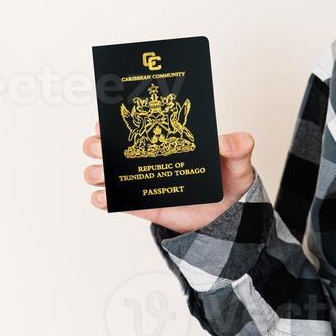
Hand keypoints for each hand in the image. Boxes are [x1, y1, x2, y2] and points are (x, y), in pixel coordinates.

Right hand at [83, 119, 257, 233]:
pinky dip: (105, 199)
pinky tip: (103, 196)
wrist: (228, 217)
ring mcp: (144, 183)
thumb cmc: (229, 182)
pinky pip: (119, 203)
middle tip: (100, 146)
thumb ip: (238, 148)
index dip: (116, 118)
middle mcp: (149, 158)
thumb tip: (229, 141)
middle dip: (98, 143)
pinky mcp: (145, 206)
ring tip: (100, 173)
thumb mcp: (237, 162)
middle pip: (112, 147)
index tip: (107, 119)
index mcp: (166, 138)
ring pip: (108, 174)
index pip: (137, 123)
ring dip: (97, 171)